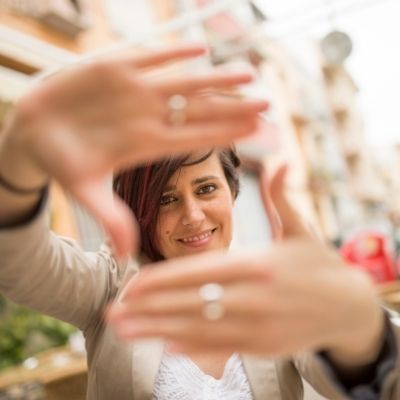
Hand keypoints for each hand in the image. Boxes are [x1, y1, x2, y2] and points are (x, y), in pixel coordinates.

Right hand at [0, 45, 266, 255]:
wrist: (34, 131)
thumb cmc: (59, 162)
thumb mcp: (83, 191)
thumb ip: (110, 218)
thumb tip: (126, 257)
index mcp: (145, 144)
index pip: (195, 138)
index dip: (226, 133)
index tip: (257, 131)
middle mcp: (146, 117)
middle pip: (199, 111)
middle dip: (234, 107)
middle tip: (268, 104)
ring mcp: (132, 92)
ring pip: (183, 82)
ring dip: (216, 78)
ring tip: (248, 74)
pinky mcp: (113, 68)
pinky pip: (149, 58)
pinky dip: (173, 53)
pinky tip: (200, 50)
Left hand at [107, 166, 383, 365]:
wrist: (350, 306)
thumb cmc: (319, 264)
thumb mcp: (301, 228)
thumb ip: (280, 196)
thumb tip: (279, 159)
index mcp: (259, 263)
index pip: (198, 272)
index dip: (161, 280)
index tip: (129, 284)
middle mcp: (256, 296)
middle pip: (190, 303)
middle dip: (147, 309)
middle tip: (111, 311)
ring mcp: (260, 326)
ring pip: (199, 330)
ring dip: (157, 332)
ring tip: (124, 331)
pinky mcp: (266, 347)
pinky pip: (222, 348)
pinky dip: (191, 348)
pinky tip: (164, 346)